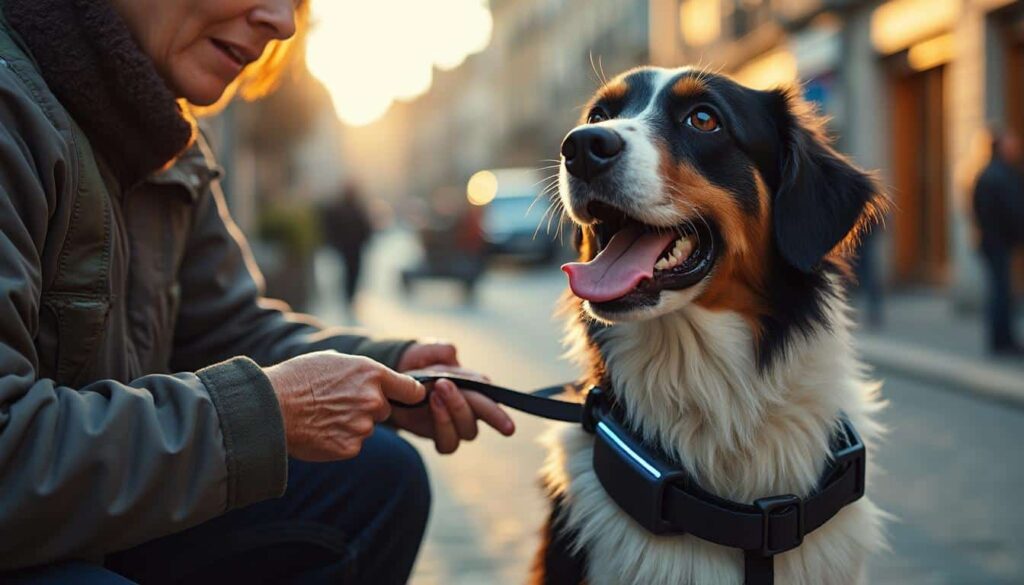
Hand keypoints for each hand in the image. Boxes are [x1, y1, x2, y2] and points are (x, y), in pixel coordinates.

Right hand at [264, 351, 425, 460]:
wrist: (272, 406)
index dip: (409, 394)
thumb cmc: (298, 378)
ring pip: (366, 428)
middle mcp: (373, 400)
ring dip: (352, 425)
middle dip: (368, 408)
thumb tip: (376, 379)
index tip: (407, 397)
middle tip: (338, 403)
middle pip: (384, 410)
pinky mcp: (350, 447)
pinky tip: (320, 430)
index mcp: (372, 374)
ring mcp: (363, 426)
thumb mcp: (334, 360)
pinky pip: (353, 444)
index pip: (412, 389)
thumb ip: (362, 371)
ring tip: (323, 415)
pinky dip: (340, 440)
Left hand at [391, 342, 514, 453]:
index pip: (492, 401)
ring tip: (434, 394)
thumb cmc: (418, 364)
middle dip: (465, 404)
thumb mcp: (426, 351)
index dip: (499, 414)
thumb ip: (441, 350)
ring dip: (452, 414)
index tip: (507, 426)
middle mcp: (470, 409)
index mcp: (475, 388)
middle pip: (480, 418)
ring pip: (466, 432)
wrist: (397, 378)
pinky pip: (448, 444)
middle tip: (443, 385)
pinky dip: (443, 428)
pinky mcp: (440, 436)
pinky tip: (431, 407)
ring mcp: (456, 425)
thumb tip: (452, 357)